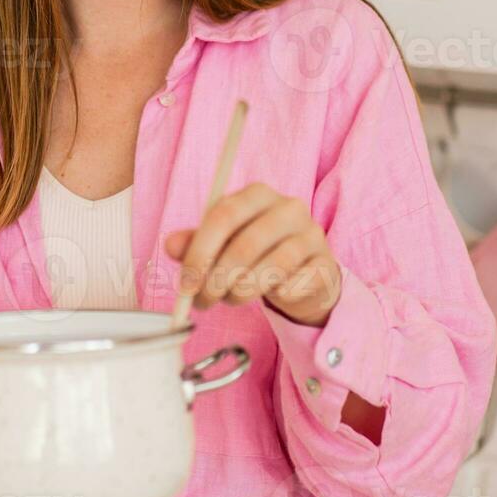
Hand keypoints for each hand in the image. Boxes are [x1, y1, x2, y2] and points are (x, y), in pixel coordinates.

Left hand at [163, 182, 342, 326]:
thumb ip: (196, 243)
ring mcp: (311, 235)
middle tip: (203, 301)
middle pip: (245, 245)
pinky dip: (274, 297)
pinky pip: (294, 285)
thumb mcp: (222, 245)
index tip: (185, 285)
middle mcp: (288, 208)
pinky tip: (269, 296)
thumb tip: (170, 245)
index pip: (222, 215)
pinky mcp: (326, 264)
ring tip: (231, 299)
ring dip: (241, 292)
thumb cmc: (257, 253)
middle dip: (217, 280)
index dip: (199, 252)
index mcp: (257, 194)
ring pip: (270, 268)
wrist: (304, 274)